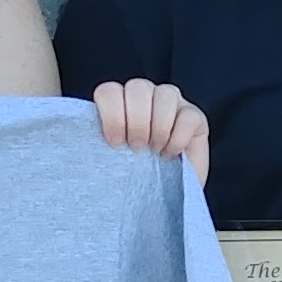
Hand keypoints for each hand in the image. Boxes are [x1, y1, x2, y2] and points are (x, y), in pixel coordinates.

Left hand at [91, 80, 209, 182]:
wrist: (167, 194)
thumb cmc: (137, 178)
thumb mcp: (111, 160)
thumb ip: (99, 144)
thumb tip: (85, 143)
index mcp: (120, 103)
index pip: (109, 91)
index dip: (112, 114)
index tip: (116, 143)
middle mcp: (146, 98)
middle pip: (138, 87)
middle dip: (137, 120)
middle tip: (137, 147)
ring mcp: (173, 104)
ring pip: (166, 94)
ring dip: (159, 126)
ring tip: (155, 150)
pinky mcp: (196, 117)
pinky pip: (188, 116)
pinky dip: (178, 137)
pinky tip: (171, 153)